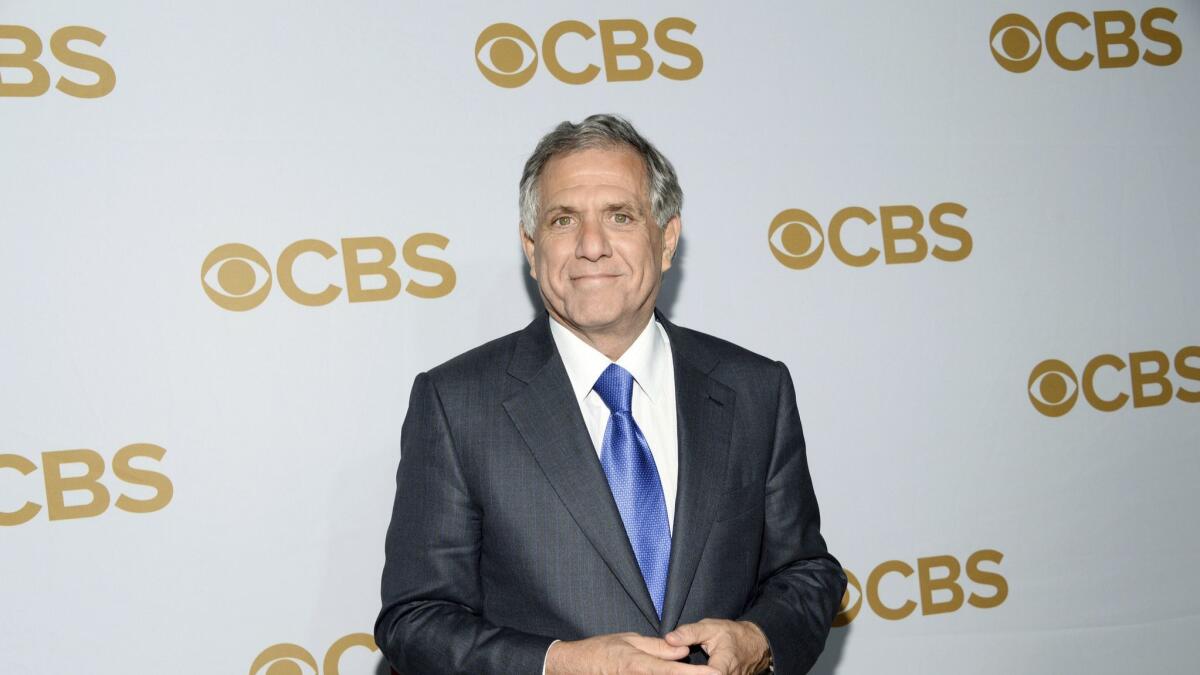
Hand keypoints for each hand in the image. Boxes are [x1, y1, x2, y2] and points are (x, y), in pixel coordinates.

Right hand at [546, 632, 720, 674]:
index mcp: (639, 664)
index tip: (714, 673)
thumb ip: (657, 648)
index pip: (673, 671)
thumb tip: (682, 649)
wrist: (577, 666)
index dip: (695, 674)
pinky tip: (679, 674)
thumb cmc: (601, 650)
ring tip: (704, 674)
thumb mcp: (629, 640)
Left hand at [665, 619, 770, 674]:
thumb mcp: (711, 628)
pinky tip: (688, 672)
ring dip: (693, 674)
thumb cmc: (732, 634)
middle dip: (689, 674)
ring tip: (678, 671)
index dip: (693, 674)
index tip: (680, 670)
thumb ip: (690, 633)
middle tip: (671, 671)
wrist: (754, 645)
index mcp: (724, 664)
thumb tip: (668, 639)